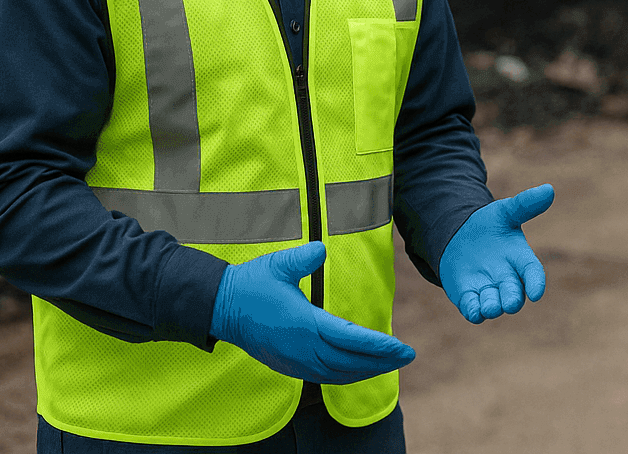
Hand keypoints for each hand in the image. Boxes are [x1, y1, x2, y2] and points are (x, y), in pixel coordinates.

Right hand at [210, 242, 414, 383]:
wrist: (220, 307)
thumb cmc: (251, 284)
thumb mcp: (278, 264)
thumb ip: (302, 258)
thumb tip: (321, 250)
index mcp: (304, 324)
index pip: (350, 339)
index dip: (379, 346)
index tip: (402, 348)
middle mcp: (302, 348)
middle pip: (350, 362)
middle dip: (381, 361)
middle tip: (407, 356)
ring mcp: (294, 360)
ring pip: (338, 373)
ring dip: (365, 371)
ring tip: (389, 364)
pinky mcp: (288, 365)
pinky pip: (323, 376)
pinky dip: (345, 375)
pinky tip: (357, 370)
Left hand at [439, 184, 553, 322]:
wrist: (460, 236)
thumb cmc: (489, 225)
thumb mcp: (505, 211)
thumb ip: (525, 204)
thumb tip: (549, 189)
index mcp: (520, 258)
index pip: (533, 273)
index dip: (536, 283)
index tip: (537, 293)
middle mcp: (507, 279)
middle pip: (514, 295)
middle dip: (512, 299)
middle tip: (510, 302)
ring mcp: (489, 291)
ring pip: (494, 307)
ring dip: (493, 307)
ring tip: (489, 304)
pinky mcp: (470, 298)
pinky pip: (474, 312)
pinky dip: (474, 312)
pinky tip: (473, 308)